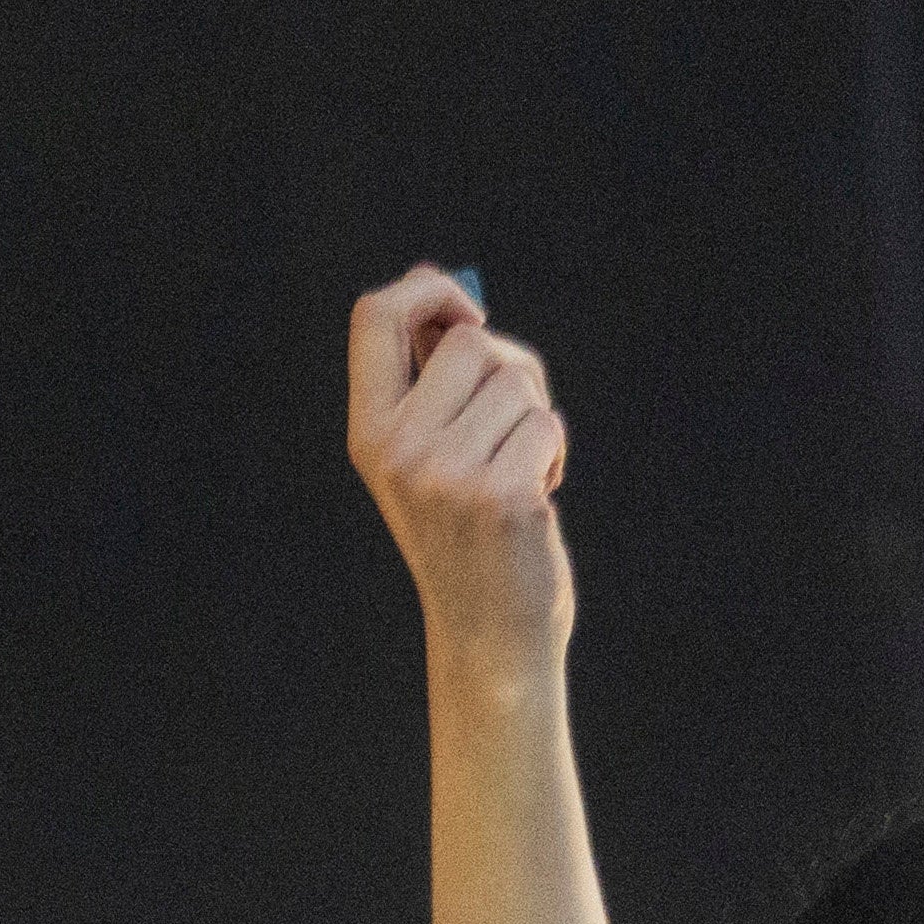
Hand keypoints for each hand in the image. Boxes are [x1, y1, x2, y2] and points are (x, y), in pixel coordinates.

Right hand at [348, 264, 572, 662]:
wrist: (488, 635)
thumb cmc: (466, 535)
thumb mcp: (425, 456)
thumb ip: (428, 382)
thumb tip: (443, 294)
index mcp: (368, 433)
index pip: (373, 317)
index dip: (426, 289)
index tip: (466, 308)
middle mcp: (397, 450)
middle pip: (469, 340)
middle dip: (508, 369)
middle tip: (509, 424)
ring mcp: (446, 473)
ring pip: (517, 380)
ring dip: (535, 418)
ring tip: (518, 471)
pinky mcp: (500, 495)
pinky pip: (546, 423)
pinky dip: (554, 453)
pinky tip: (536, 497)